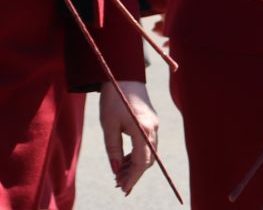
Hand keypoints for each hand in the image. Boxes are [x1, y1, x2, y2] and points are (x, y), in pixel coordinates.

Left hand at [99, 80, 159, 194]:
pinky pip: (147, 145)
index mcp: (143, 129)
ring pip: (148, 153)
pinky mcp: (150, 122)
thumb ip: (113, 149)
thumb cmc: (114, 97)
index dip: (132, 178)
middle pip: (147, 160)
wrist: (123, 74)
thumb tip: (116, 170)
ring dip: (135, 166)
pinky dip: (137, 155)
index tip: (124, 189)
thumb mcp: (108, 124)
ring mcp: (154, 125)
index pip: (141, 162)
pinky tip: (125, 161)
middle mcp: (153, 128)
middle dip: (134, 174)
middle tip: (118, 184)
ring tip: (119, 175)